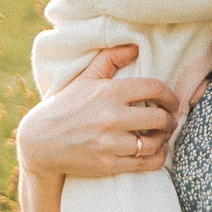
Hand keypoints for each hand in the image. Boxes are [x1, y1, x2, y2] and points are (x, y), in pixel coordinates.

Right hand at [16, 44, 178, 177]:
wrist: (40, 142)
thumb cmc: (65, 105)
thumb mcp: (85, 78)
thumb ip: (109, 58)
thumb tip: (135, 47)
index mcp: (109, 92)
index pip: (154, 88)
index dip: (169, 95)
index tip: (171, 100)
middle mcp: (112, 117)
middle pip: (159, 117)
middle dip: (169, 117)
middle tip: (170, 118)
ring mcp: (111, 143)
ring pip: (154, 142)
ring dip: (164, 138)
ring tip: (163, 134)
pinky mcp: (109, 164)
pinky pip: (145, 163)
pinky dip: (157, 158)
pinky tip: (156, 151)